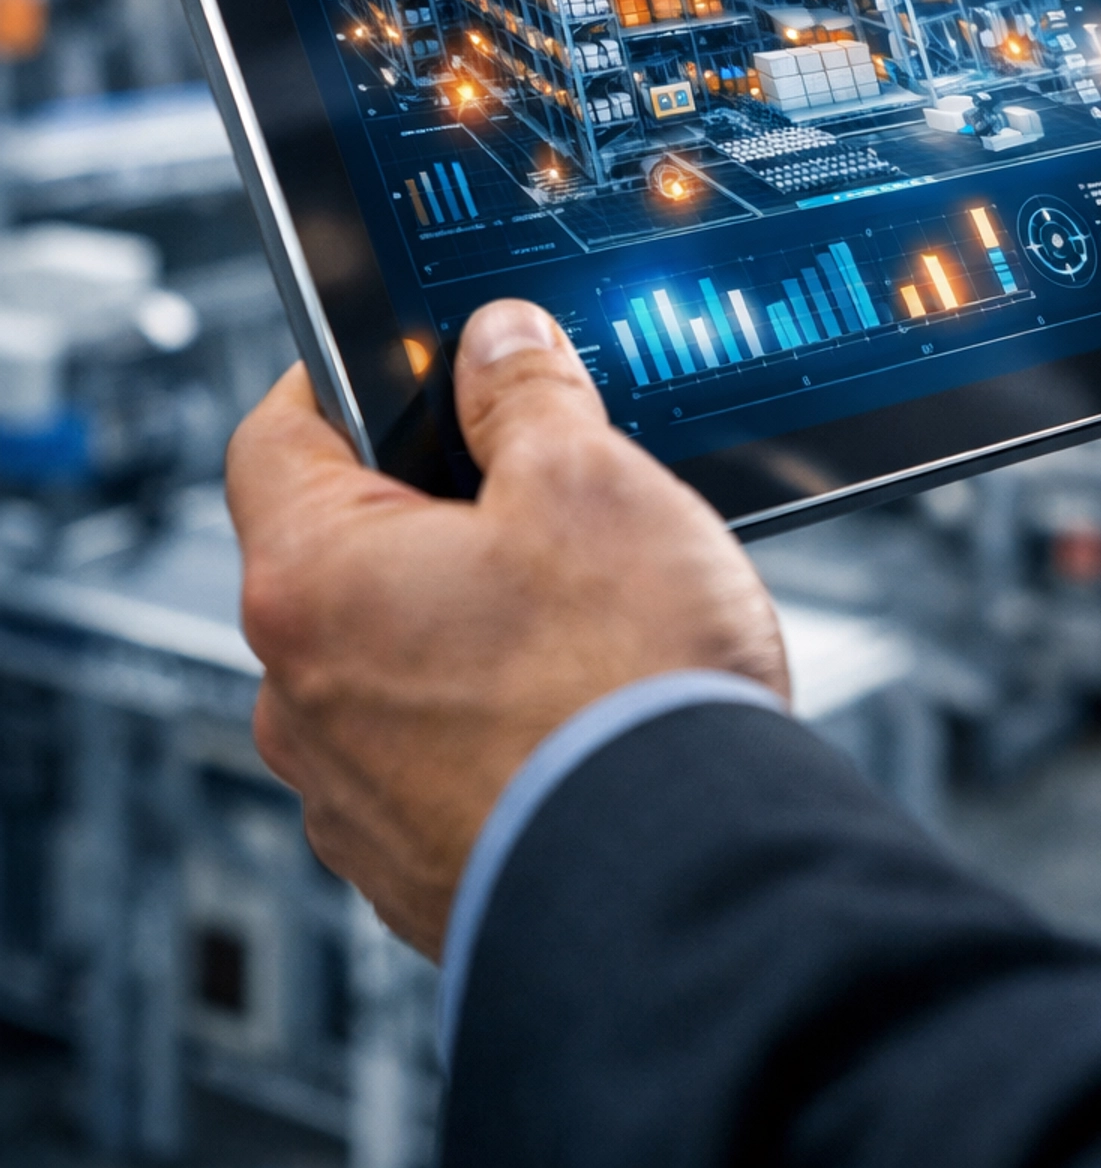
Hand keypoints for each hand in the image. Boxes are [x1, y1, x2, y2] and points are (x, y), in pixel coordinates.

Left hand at [226, 299, 786, 958]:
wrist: (688, 895)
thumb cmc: (623, 693)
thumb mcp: (589, 480)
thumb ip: (526, 392)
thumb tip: (499, 344)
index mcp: (314, 583)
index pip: (273, 437)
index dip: (336, 382)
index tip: (396, 363)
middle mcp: (304, 700)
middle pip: (344, 553)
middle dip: (432, 510)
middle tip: (534, 488)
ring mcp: (355, 799)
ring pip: (394, 660)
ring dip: (465, 624)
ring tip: (582, 613)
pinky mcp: (418, 867)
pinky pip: (435, 755)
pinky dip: (492, 721)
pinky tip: (582, 704)